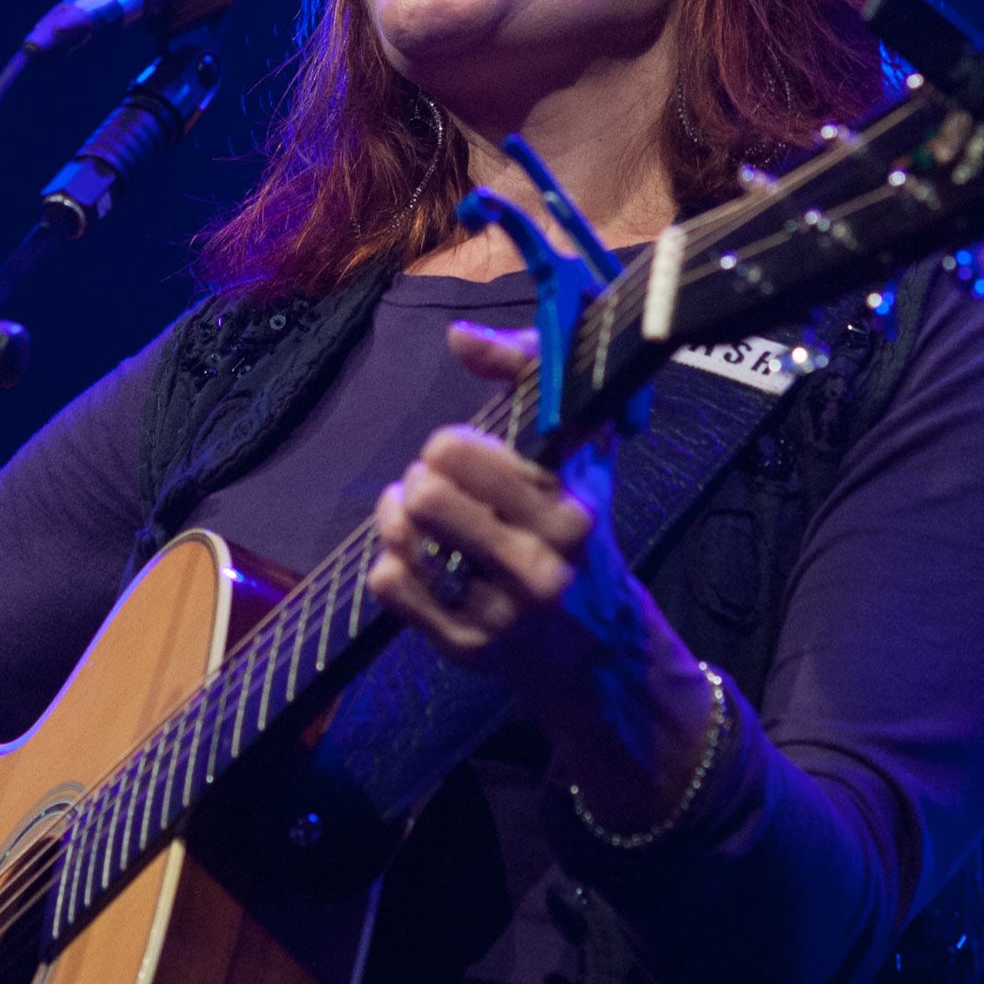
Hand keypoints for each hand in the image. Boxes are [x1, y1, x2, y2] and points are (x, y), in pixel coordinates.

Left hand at [367, 322, 630, 706]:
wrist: (594, 641)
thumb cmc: (572, 522)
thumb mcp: (577, 444)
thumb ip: (527, 371)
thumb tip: (459, 337)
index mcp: (569, 508)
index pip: (461, 451)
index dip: (450, 445)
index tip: (464, 454)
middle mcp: (540, 565)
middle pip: (425, 492)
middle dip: (422, 478)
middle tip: (438, 485)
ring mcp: (502, 613)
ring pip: (403, 537)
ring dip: (399, 514)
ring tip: (418, 513)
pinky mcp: (464, 647)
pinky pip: (388, 582)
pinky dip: (390, 559)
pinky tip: (413, 555)